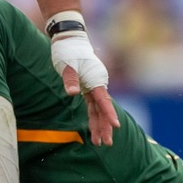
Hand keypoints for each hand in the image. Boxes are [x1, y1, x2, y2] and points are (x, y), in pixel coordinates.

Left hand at [49, 25, 117, 145]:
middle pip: (104, 109)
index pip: (104, 100)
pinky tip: (94, 130)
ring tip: (99, 143)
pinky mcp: (88, 88)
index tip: (116, 126)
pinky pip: (93, 106)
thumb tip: (73, 93)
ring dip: (99, 125)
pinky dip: (93, 118)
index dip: (109, 114)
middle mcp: (98, 84)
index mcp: (96, 79)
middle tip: (107, 144)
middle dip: (106, 127)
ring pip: (99, 110)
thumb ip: (70, 79)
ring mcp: (94, 86)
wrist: (70, 39)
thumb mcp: (66, 64)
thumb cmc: (68, 50)